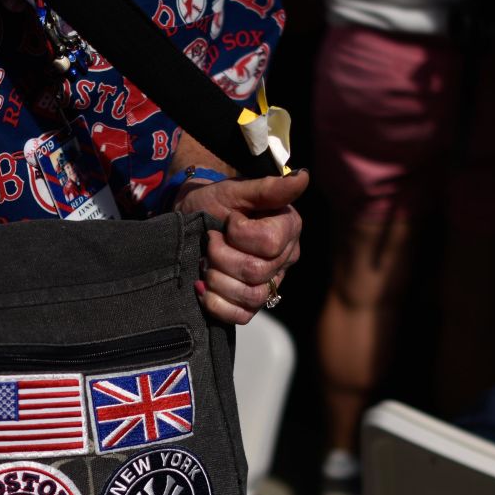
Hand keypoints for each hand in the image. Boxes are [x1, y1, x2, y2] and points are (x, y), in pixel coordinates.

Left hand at [175, 169, 306, 323]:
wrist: (190, 221)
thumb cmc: (215, 203)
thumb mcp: (235, 191)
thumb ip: (268, 188)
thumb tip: (303, 176)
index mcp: (288, 228)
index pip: (269, 243)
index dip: (239, 234)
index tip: (228, 221)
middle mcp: (285, 259)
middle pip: (256, 272)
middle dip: (221, 256)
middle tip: (209, 242)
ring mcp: (270, 284)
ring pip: (251, 296)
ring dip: (217, 279)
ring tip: (205, 263)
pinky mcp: (251, 305)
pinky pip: (241, 317)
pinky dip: (216, 304)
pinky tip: (202, 287)